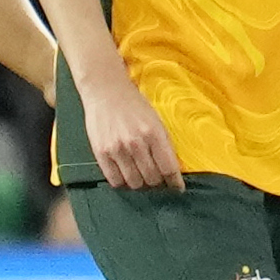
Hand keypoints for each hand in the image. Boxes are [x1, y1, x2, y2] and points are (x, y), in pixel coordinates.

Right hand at [82, 62, 182, 189]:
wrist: (106, 91)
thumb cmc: (134, 105)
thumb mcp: (156, 120)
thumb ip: (163, 144)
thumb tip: (171, 169)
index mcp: (154, 134)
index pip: (169, 168)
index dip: (175, 182)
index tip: (177, 188)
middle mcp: (136, 143)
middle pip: (152, 179)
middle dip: (158, 183)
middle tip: (158, 180)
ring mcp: (118, 150)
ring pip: (134, 183)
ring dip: (141, 184)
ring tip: (141, 178)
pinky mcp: (101, 154)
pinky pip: (115, 181)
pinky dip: (123, 183)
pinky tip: (126, 175)